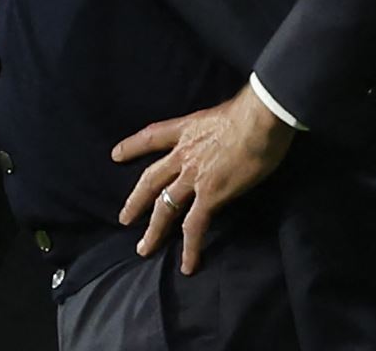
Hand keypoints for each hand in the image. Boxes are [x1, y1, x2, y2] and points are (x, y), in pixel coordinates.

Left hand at [113, 83, 294, 274]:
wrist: (260, 119)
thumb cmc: (252, 110)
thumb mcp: (223, 113)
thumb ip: (216, 128)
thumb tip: (226, 135)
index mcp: (187, 130)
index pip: (152, 136)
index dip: (132, 146)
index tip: (115, 154)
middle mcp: (184, 154)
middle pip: (151, 179)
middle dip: (136, 200)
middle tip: (124, 218)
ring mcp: (193, 176)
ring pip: (164, 207)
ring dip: (154, 230)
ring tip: (144, 248)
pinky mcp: (210, 196)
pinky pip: (194, 227)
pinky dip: (190, 248)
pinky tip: (187, 265)